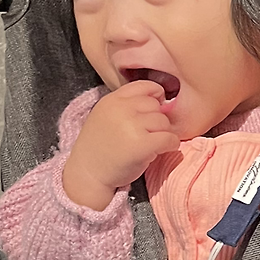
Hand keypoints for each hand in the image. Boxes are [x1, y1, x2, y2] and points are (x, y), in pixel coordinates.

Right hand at [62, 81, 178, 209]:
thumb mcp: (106, 116)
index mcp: (112, 100)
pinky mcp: (142, 144)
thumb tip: (159, 100)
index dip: (155, 96)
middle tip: (148, 134)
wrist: (88, 174)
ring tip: (150, 145)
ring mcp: (131, 125)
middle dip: (157, 120)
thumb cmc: (100, 148)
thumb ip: (127, 105)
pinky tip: (161, 150)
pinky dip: (171, 145)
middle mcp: (121, 109)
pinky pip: (169, 138)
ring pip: (164, 122)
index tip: (154, 110)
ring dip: (163, 134)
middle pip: (156, 106)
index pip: (145, 86)